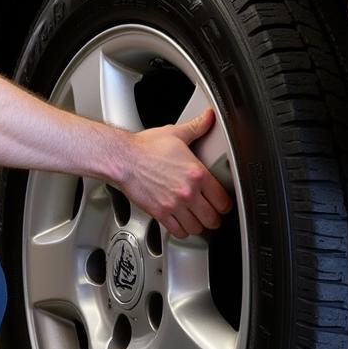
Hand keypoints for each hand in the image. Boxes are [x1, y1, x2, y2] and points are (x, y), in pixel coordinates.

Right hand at [118, 108, 231, 238]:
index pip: (223, 200)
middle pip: (212, 218)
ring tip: (196, 220)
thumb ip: (196, 127)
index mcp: (197, 174)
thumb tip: (209, 117)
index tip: (222, 204)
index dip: (225, 204)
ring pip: (197, 228)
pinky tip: (180, 224)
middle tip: (211, 214)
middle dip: (214, 218)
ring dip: (198, 226)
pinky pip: (178, 231)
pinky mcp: (160, 213)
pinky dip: (182, 231)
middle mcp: (188, 192)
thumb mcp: (175, 134)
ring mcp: (174, 205)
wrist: (122, 158)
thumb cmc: (145, 147)